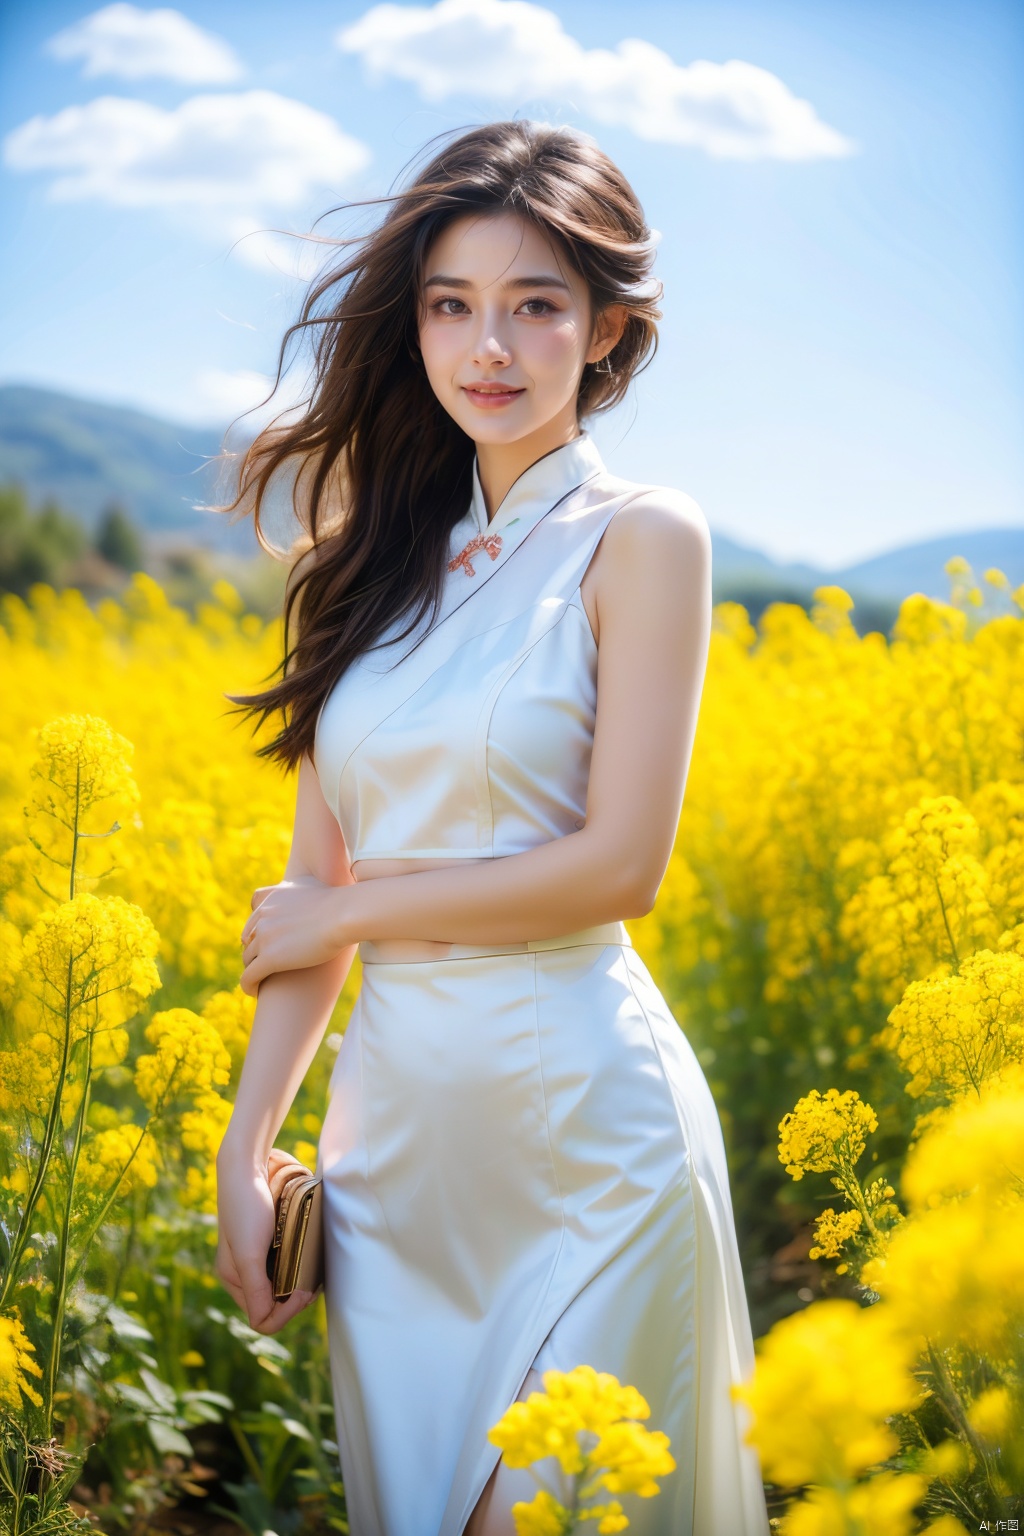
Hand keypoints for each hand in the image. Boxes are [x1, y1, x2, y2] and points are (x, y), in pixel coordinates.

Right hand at [214, 1149, 318, 1333]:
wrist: (249, 1164)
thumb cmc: (247, 1208)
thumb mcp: (249, 1254)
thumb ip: (256, 1290)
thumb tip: (266, 1324)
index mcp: (233, 1279)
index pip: (262, 1318)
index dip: (286, 1313)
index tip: (304, 1292)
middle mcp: (244, 1272)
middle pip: (274, 1305)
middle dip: (295, 1300)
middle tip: (313, 1284)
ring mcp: (258, 1255)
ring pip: (283, 1286)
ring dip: (300, 1284)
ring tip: (315, 1272)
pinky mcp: (271, 1239)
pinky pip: (288, 1264)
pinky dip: (301, 1266)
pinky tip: (311, 1256)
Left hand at [240, 875, 350, 996]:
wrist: (345, 914)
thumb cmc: (339, 903)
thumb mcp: (315, 886)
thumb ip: (305, 887)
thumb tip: (316, 877)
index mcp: (271, 900)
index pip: (253, 922)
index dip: (257, 938)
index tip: (266, 949)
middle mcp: (263, 916)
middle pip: (247, 941)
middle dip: (254, 954)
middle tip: (264, 968)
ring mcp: (264, 937)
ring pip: (247, 960)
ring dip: (252, 971)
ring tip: (260, 982)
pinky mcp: (269, 958)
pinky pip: (249, 976)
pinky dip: (248, 986)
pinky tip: (255, 992)